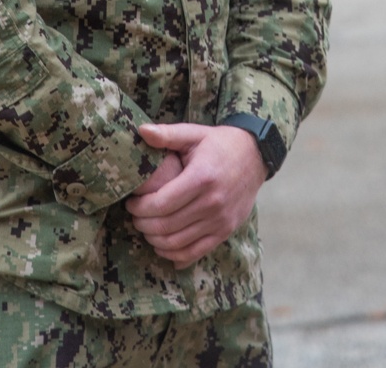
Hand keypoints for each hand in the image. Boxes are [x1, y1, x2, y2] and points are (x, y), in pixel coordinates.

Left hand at [125, 122, 266, 268]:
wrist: (255, 155)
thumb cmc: (219, 143)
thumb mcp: (194, 133)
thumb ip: (167, 134)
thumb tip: (141, 130)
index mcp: (201, 177)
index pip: (162, 203)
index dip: (140, 207)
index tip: (131, 202)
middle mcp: (212, 202)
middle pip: (167, 226)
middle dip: (143, 224)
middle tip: (135, 216)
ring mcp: (220, 220)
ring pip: (178, 243)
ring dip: (155, 240)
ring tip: (146, 228)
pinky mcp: (226, 231)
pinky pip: (196, 252)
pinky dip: (175, 255)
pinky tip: (163, 246)